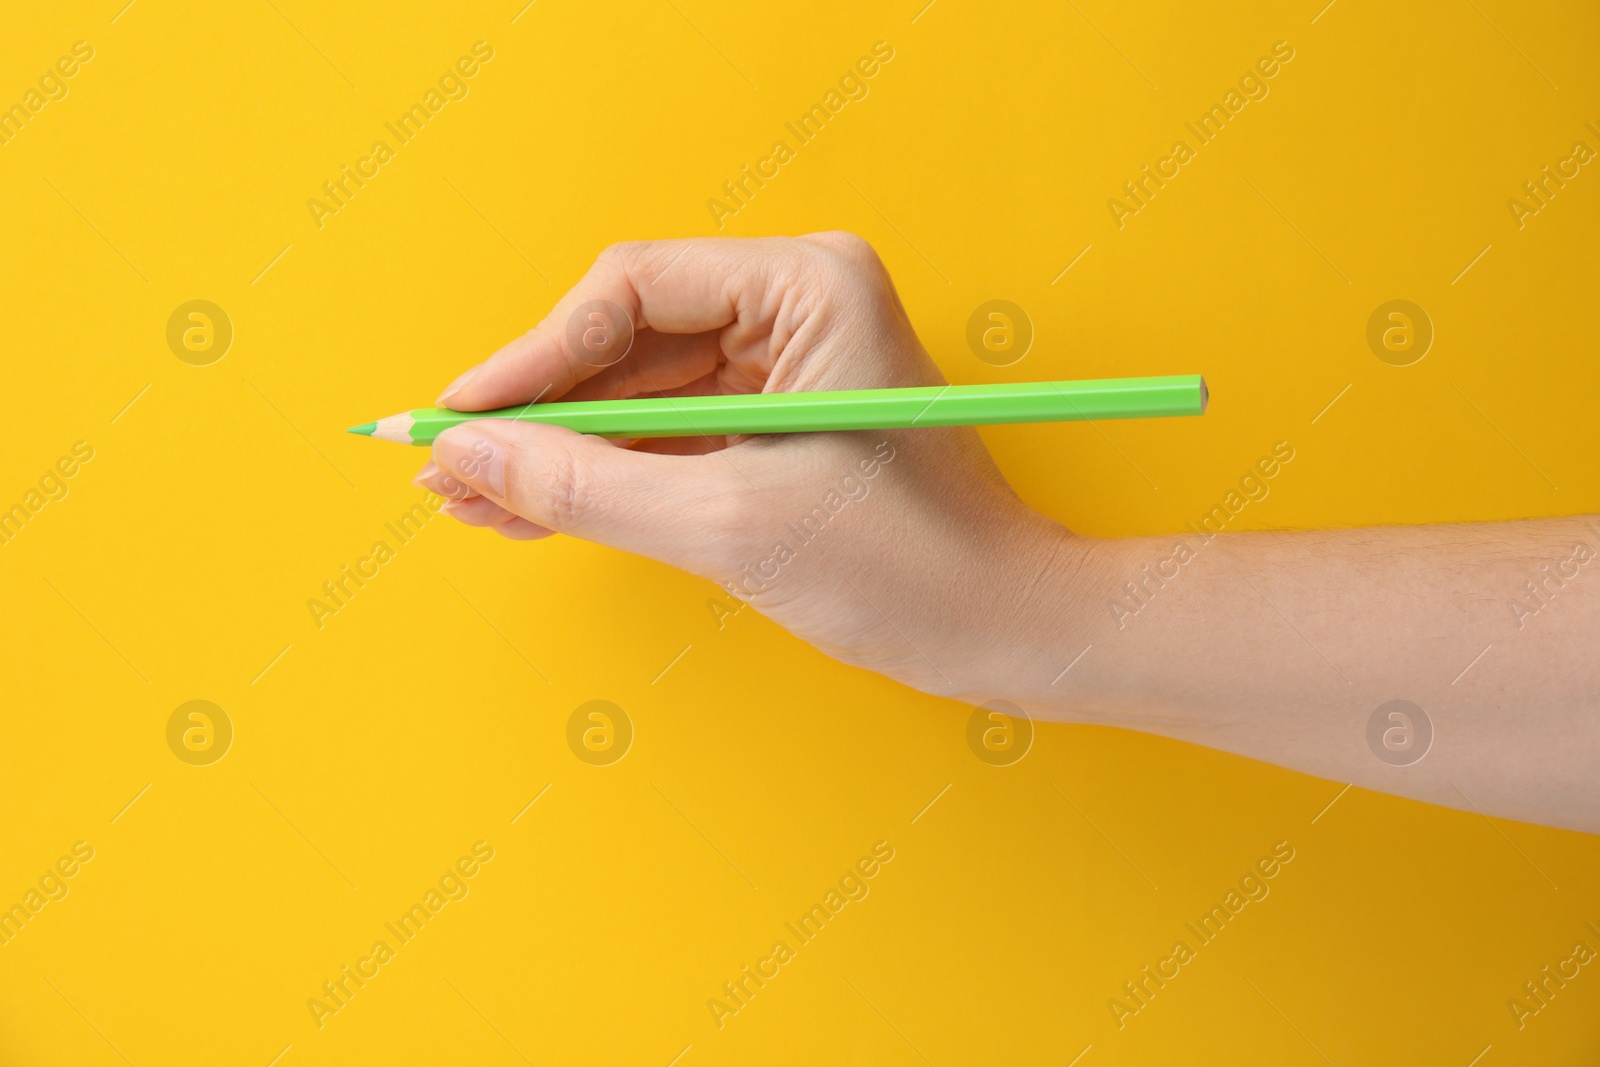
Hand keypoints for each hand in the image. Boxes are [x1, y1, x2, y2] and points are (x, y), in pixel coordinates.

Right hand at [412, 234, 1074, 697]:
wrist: (1004, 631)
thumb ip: (587, 485)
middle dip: (537, 414)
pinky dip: (607, 475)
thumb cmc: (907, 569)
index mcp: (809, 285)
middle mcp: (798, 304)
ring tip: (469, 503)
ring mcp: (788, 363)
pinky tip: (528, 509)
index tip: (456, 420)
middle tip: (443, 470)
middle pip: (626, 341)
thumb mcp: (727, 526)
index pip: (632, 291)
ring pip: (638, 393)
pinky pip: (669, 436)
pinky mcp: (779, 422)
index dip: (531, 358)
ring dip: (559, 451)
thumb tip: (467, 459)